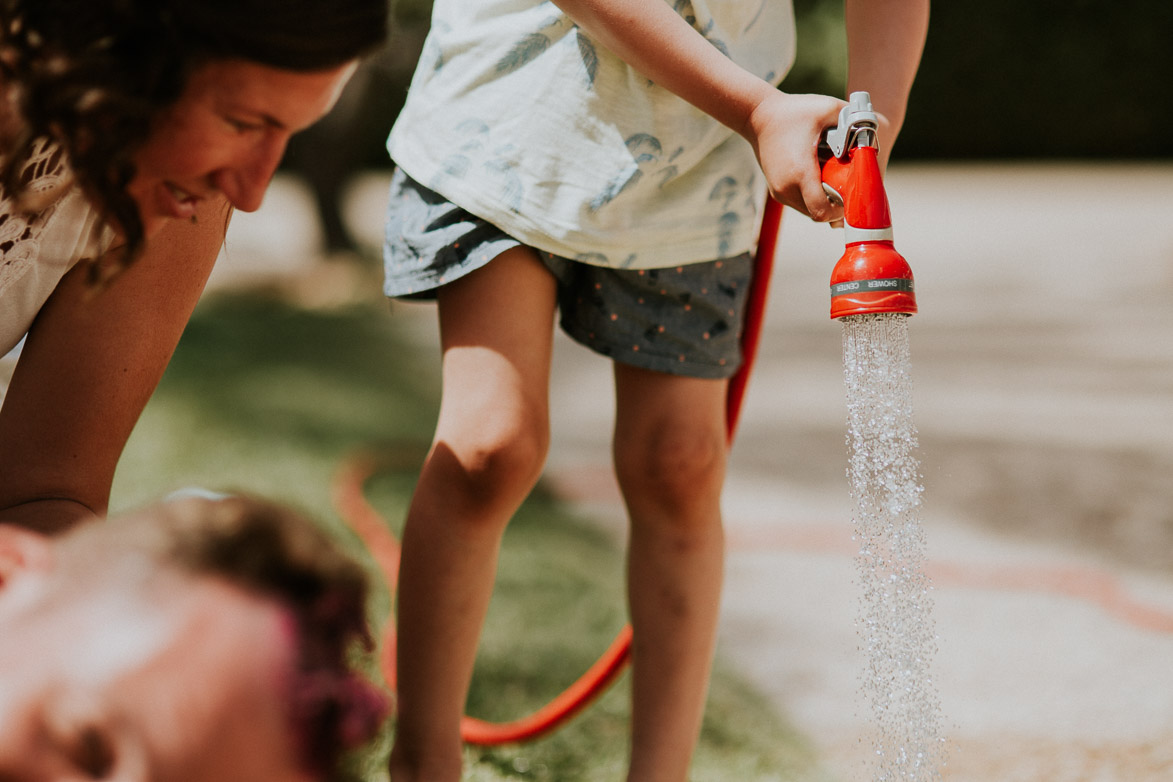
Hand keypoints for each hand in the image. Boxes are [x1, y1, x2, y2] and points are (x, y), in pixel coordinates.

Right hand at [743, 91, 845, 222]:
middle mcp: (787, 188)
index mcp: (800, 173)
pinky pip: (800, 204)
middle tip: (845, 187)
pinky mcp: (776, 191)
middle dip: (834, 206)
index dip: (840, 211)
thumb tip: (872, 133)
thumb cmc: (793, 111)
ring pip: (808, 211)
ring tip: (832, 180)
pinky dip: (812, 197)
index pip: (823, 211)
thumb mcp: (828, 108)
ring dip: (823, 202)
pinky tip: (819, 177)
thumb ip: (853, 120)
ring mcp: (779, 191)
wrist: (758, 115)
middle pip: (818, 215)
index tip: (850, 196)